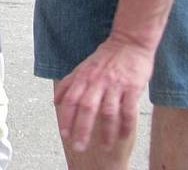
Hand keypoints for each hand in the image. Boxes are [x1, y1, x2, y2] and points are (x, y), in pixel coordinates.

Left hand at [54, 34, 154, 152]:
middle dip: (82, 129)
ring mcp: (115, 84)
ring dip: (106, 131)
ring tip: (105, 146)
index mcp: (83, 77)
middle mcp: (97, 81)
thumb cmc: (104, 57)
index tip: (64, 134)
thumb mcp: (82, 67)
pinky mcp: (132, 87)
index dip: (66, 117)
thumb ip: (68, 83)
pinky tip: (123, 136)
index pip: (70, 99)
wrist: (129, 42)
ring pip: (108, 111)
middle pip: (87, 108)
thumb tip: (54, 101)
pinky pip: (129, 109)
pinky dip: (126, 124)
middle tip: (79, 146)